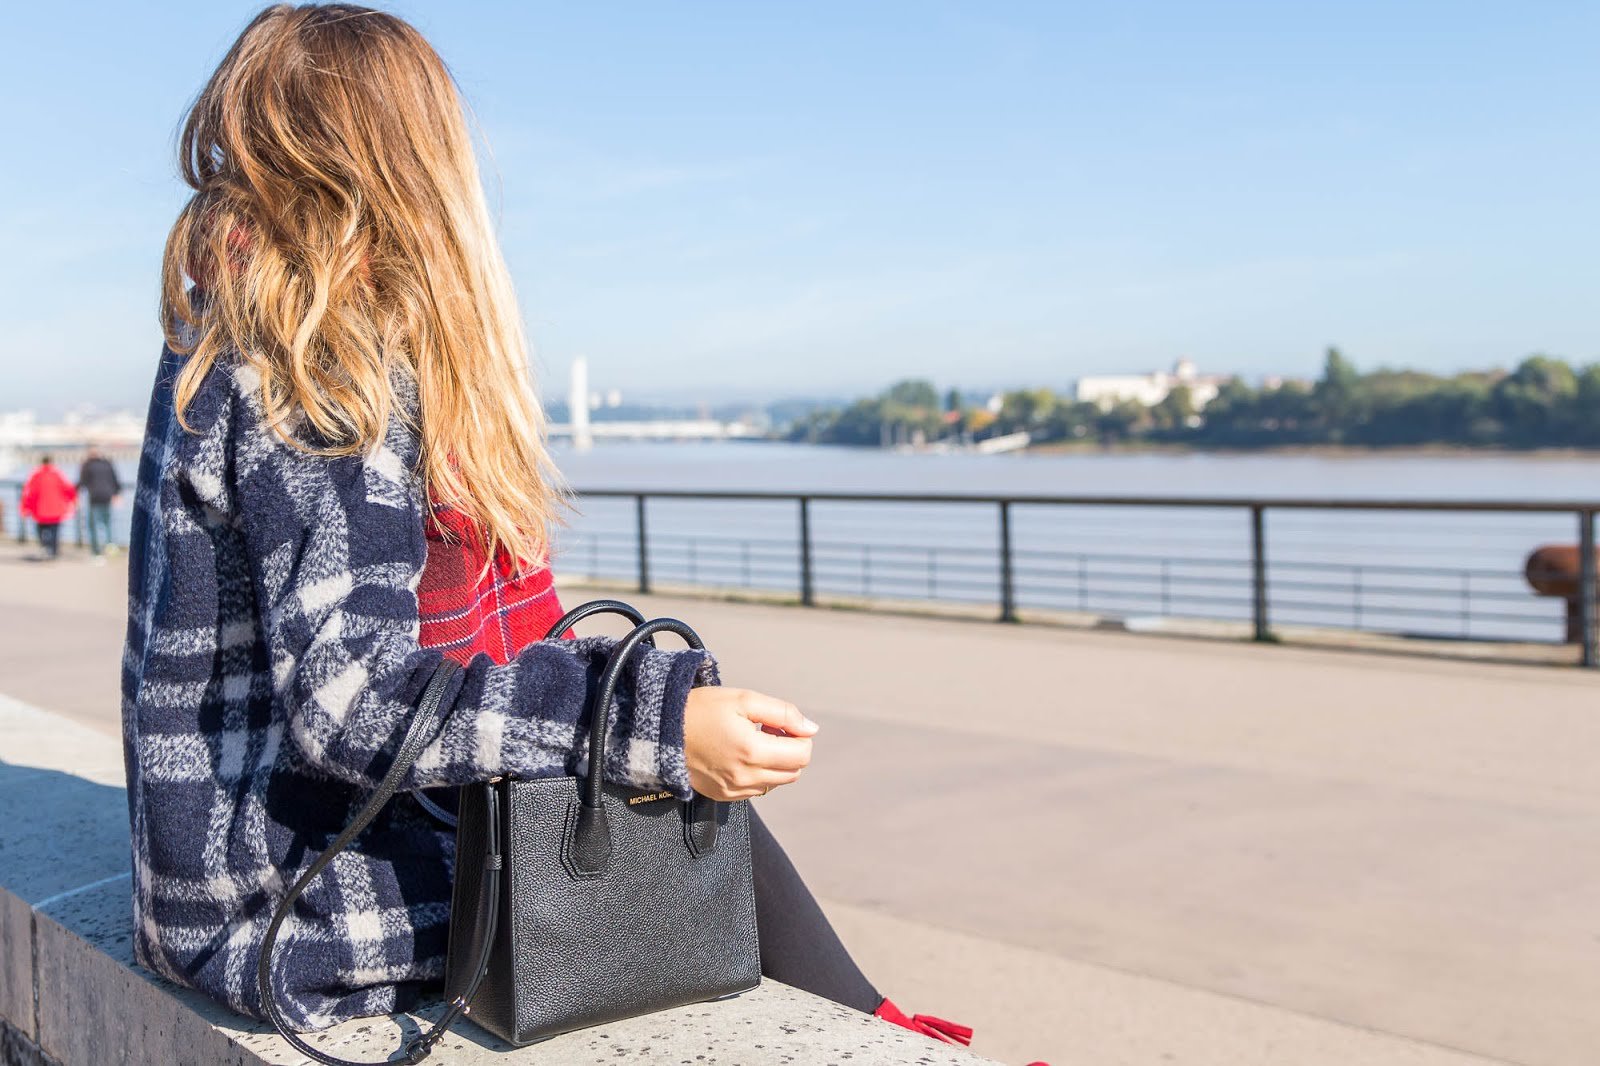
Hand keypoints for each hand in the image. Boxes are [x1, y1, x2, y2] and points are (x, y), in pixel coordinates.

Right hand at [683, 687, 817, 800]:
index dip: (799, 736)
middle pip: (793, 772)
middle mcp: (745, 776)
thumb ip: (783, 713)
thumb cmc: (701, 709)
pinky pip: (756, 789)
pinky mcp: (723, 795)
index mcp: (753, 751)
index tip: (779, 723)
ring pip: (776, 782)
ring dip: (774, 762)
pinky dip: (757, 773)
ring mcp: (734, 789)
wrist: (662, 731)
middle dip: (789, 749)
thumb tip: (811, 729)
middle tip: (767, 729)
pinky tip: (739, 754)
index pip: (802, 755)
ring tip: (751, 740)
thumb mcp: (744, 699)